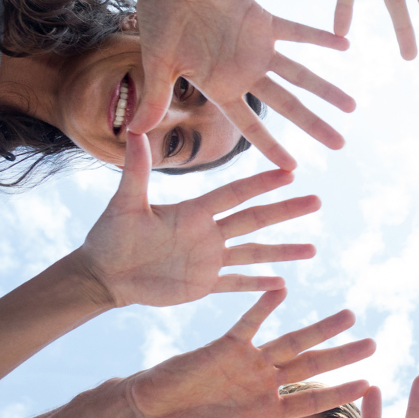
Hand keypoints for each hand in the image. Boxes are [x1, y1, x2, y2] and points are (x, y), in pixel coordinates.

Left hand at [73, 133, 319, 307]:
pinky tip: (282, 284)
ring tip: (312, 249)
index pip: (234, 194)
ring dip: (283, 251)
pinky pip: (236, 284)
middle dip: (286, 211)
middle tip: (316, 201)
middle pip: (254, 219)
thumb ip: (135, 171)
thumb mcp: (124, 203)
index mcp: (193, 211)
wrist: (103, 274)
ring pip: (254, 253)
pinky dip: (258, 286)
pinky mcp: (203, 284)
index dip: (261, 184)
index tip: (289, 172)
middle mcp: (208, 232)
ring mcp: (209, 259)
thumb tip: (135, 131)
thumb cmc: (109, 236)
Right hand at [122, 289, 372, 417]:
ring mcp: (246, 363)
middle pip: (312, 367)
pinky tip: (285, 289)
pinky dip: (264, 307)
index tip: (370, 384)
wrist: (148, 414)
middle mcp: (263, 382)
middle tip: (376, 342)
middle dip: (343, 355)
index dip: (339, 392)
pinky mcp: (223, 346)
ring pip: (291, 342)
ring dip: (320, 329)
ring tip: (350, 314)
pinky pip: (249, 323)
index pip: (312, 400)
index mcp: (265, 409)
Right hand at [128, 0, 354, 170]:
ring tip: (352, 107)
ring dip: (325, 89)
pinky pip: (298, 32)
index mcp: (220, 87)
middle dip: (313, 125)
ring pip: (299, 74)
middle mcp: (244, 73)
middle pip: (286, 106)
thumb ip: (154, 97)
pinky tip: (345, 46)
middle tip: (340, 145)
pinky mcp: (264, 21)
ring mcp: (257, 48)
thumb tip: (133, 133)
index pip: (250, 124)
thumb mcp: (156, 63)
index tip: (293, 168)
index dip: (271, 145)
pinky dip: (320, 37)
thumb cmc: (160, 20)